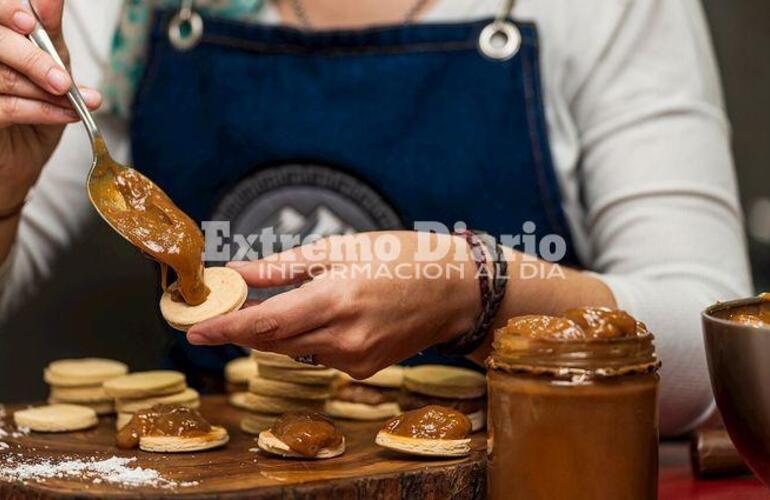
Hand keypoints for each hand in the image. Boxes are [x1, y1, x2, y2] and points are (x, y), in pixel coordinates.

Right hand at [0, 0, 100, 213]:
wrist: (19, 165)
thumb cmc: (33, 111)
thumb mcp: (49, 68)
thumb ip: (48, 34)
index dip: (7, 12)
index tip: (31, 24)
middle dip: (32, 57)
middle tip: (62, 79)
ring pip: (0, 76)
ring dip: (43, 90)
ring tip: (72, 99)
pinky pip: (4, 107)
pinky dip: (41, 110)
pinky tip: (65, 114)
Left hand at [187, 232, 481, 378]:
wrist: (453, 291)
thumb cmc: (400, 259)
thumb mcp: (340, 249)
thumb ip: (284, 267)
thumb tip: (238, 273)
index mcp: (336, 299)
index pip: (266, 323)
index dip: (226, 329)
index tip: (195, 332)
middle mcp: (344, 338)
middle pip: (274, 341)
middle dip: (245, 328)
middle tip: (223, 310)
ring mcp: (356, 359)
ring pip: (295, 350)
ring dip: (278, 331)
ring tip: (277, 305)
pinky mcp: (364, 370)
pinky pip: (320, 356)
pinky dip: (309, 338)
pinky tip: (324, 316)